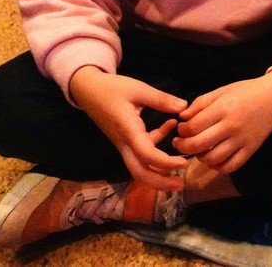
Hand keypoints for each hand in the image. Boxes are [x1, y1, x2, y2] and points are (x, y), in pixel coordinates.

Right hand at [70, 66, 188, 190]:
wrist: (87, 89)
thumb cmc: (111, 88)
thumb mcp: (138, 89)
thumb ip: (161, 99)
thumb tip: (184, 106)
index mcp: (128, 131)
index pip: (147, 155)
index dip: (166, 163)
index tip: (183, 163)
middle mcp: (124, 142)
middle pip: (139, 172)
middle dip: (160, 182)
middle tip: (181, 184)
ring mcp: (124, 143)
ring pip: (140, 165)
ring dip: (159, 168)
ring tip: (181, 166)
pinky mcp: (126, 138)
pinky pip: (141, 149)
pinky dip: (157, 142)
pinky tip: (170, 125)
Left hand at [173, 71, 271, 173]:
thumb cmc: (245, 91)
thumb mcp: (221, 91)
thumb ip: (200, 103)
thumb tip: (182, 118)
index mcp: (223, 108)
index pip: (193, 127)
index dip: (182, 130)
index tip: (181, 128)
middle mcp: (232, 126)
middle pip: (199, 144)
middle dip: (183, 146)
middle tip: (180, 143)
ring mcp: (242, 140)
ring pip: (213, 159)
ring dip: (200, 157)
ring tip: (198, 150)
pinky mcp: (251, 150)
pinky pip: (230, 166)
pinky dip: (218, 167)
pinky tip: (213, 159)